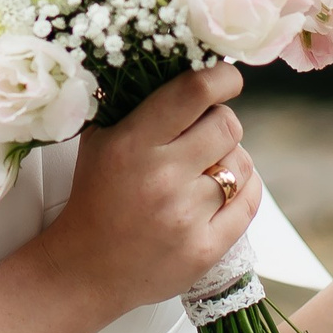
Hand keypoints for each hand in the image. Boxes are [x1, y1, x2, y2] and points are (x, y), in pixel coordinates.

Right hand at [33, 65, 262, 317]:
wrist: (84, 270)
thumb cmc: (95, 198)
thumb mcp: (99, 141)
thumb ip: (133, 104)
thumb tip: (178, 62)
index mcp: (133, 144)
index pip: (195, 91)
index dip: (222, 78)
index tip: (225, 80)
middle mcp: (162, 177)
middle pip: (228, 126)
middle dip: (221, 123)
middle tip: (205, 133)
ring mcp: (186, 216)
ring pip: (242, 163)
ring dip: (230, 160)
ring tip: (205, 170)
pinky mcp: (205, 249)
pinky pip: (249, 201)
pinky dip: (243, 189)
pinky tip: (224, 190)